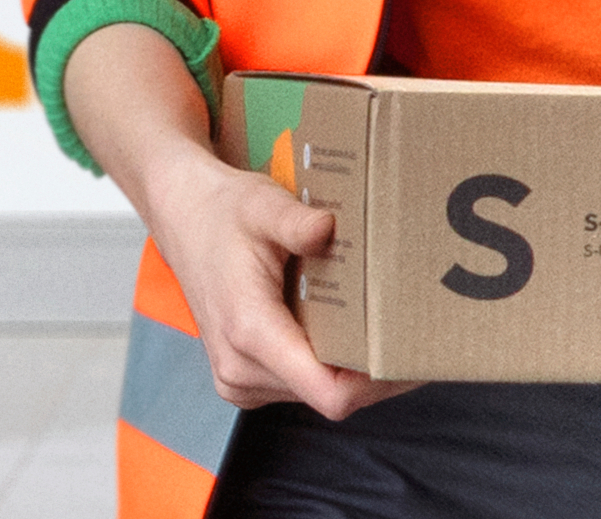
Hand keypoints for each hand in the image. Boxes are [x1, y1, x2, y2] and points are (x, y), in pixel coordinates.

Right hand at [63, 22, 412, 419]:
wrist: (183, 218)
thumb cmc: (223, 212)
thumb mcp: (262, 205)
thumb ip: (296, 221)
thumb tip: (328, 229)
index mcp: (250, 333)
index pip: (328, 393)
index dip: (378, 382)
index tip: (411, 354)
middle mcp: (241, 369)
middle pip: (332, 396)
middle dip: (376, 371)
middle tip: (417, 335)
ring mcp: (240, 379)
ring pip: (319, 393)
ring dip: (354, 368)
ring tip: (386, 326)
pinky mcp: (245, 378)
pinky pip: (302, 384)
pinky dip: (330, 364)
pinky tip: (350, 329)